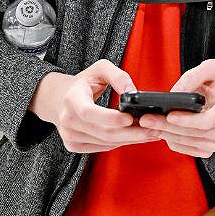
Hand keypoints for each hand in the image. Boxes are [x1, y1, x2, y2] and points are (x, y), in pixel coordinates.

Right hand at [33, 60, 160, 152]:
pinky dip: (122, 142)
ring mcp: (70, 136)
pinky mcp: (74, 145)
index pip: (90, 113)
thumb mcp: (99, 68)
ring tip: (151, 132)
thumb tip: (133, 92)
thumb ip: (118, 76)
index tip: (131, 118)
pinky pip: (103, 147)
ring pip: (106, 142)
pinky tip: (137, 137)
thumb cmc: (84, 82)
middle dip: (132, 132)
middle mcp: (68, 120)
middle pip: (103, 132)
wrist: (59, 99)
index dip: (111, 118)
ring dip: (131, 139)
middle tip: (155, 128)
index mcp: (71, 99)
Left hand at [138, 59, 214, 157]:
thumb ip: (193, 76)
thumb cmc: (212, 85)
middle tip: (148, 119)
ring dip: (166, 134)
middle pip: (193, 133)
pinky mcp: (206, 149)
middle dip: (168, 126)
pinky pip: (185, 150)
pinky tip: (162, 131)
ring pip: (187, 142)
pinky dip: (172, 141)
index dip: (187, 121)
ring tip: (150, 124)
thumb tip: (176, 94)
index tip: (169, 115)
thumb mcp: (210, 70)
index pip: (207, 121)